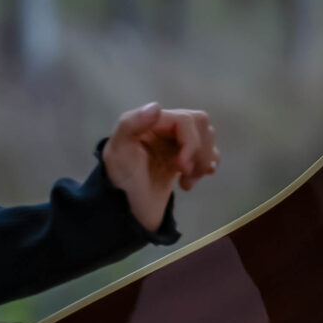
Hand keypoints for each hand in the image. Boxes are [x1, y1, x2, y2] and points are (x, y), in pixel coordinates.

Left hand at [103, 102, 217, 232]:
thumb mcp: (117, 152)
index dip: (190, 142)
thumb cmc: (119, 184)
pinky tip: (192, 181)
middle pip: (200, 124)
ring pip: (206, 138)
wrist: (125, 215)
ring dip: (202, 161)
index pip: (185, 120)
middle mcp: (162, 129)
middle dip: (199, 150)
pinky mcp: (180, 161)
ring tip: (187, 180)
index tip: (181, 168)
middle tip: (185, 172)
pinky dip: (206, 166)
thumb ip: (131, 125)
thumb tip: (156, 107)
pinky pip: (206, 153)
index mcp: (148, 122)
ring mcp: (173, 145)